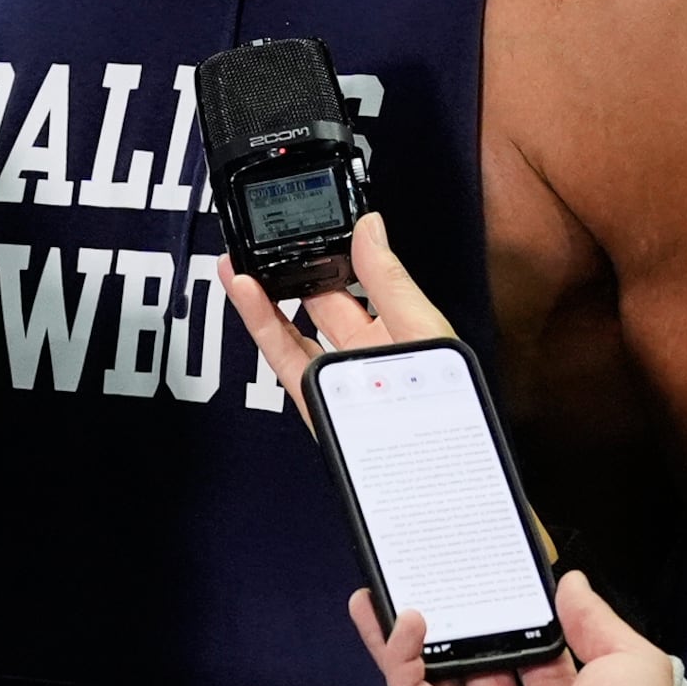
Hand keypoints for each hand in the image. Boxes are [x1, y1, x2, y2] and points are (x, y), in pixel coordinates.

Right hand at [220, 211, 453, 420]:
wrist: (434, 459)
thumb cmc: (448, 397)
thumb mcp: (421, 324)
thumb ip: (388, 278)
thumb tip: (369, 226)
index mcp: (394, 331)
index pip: (354, 283)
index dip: (328, 256)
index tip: (308, 229)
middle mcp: (361, 354)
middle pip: (317, 304)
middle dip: (289, 274)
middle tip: (264, 241)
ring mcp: (334, 376)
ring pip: (289, 329)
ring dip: (260, 295)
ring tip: (238, 262)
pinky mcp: (312, 398)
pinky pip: (282, 356)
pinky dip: (261, 324)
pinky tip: (246, 293)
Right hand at [355, 568, 682, 685]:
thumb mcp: (625, 656)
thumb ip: (592, 617)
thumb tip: (569, 581)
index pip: (513, 649)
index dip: (495, 615)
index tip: (479, 578)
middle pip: (462, 663)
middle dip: (438, 626)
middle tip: (416, 581)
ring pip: (424, 681)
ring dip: (396, 641)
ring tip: (371, 596)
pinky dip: (400, 661)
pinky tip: (404, 621)